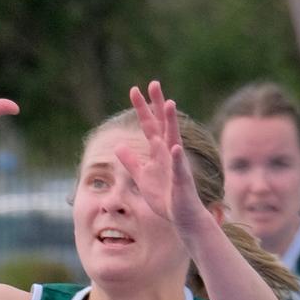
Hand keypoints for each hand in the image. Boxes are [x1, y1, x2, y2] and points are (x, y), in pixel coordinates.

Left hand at [113, 82, 208, 242]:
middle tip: (153, 83)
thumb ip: (131, 161)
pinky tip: (174, 147)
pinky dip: (177, 158)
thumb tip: (117, 146)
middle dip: (157, 105)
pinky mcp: (182, 181)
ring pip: (173, 139)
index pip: (149, 125)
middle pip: (162, 124)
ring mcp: (176, 165)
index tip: (134, 90)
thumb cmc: (164, 197)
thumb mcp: (141, 177)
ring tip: (169, 104)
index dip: (142, 108)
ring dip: (171, 122)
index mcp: (157, 152)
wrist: (181, 217)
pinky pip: (179, 167)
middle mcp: (168, 153)